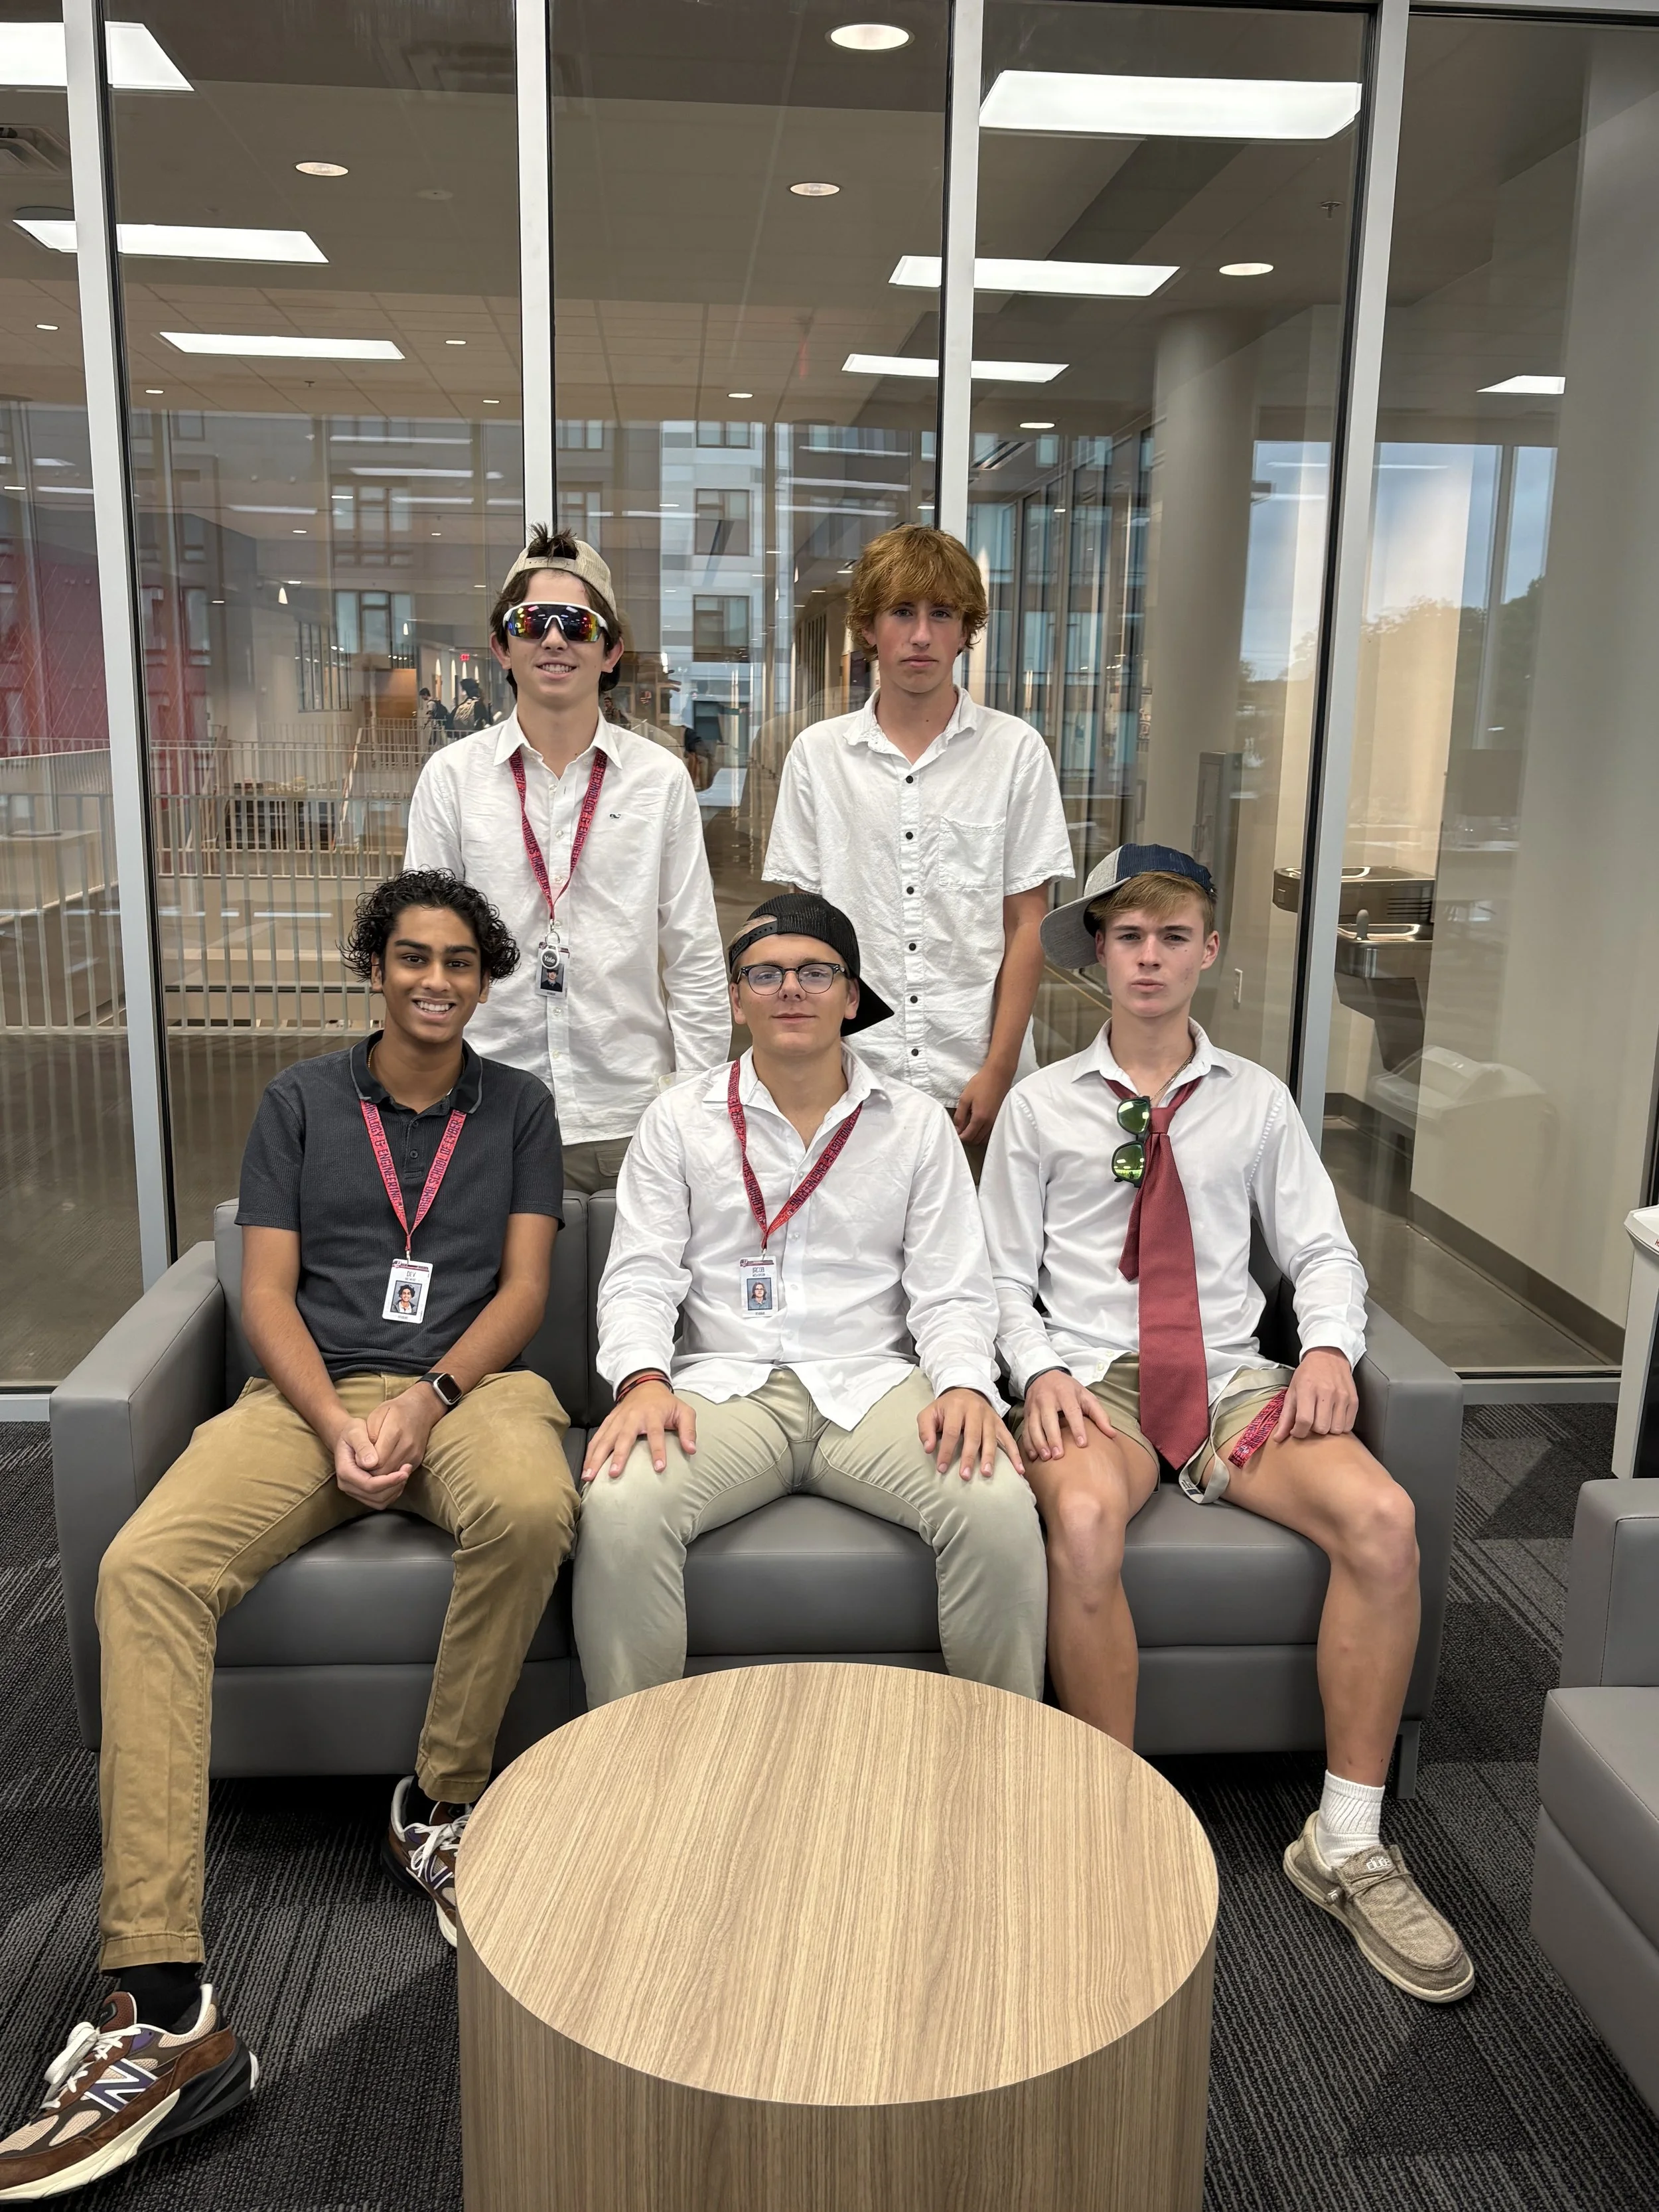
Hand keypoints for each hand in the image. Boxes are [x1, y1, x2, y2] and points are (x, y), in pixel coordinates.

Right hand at [331, 1407, 421, 1509]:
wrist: (346, 1438)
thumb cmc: (352, 1432)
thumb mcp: (355, 1432)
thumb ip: (363, 1446)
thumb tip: (371, 1463)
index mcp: (345, 1472)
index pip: (369, 1485)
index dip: (388, 1481)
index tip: (404, 1473)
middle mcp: (347, 1485)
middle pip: (375, 1497)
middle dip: (394, 1486)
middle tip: (408, 1470)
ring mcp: (354, 1491)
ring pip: (379, 1502)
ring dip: (395, 1491)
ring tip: (405, 1473)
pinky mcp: (361, 1493)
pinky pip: (379, 1500)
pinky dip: (392, 1492)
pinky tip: (399, 1478)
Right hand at [582, 1381, 697, 1482]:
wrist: (645, 1385)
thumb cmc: (666, 1403)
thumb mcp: (684, 1411)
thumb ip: (689, 1430)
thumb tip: (691, 1450)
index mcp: (653, 1414)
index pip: (656, 1433)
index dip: (657, 1450)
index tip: (659, 1468)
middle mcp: (632, 1417)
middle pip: (624, 1437)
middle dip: (618, 1456)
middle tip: (613, 1474)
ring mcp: (618, 1419)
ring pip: (605, 1439)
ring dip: (596, 1457)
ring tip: (589, 1475)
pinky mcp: (608, 1421)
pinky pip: (597, 1437)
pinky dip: (590, 1452)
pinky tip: (586, 1467)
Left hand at [918, 1387, 1022, 1480]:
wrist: (966, 1390)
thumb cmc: (945, 1408)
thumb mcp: (929, 1413)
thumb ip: (926, 1429)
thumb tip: (929, 1448)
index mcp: (956, 1407)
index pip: (952, 1432)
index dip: (946, 1451)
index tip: (942, 1468)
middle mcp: (975, 1410)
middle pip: (973, 1436)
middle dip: (969, 1457)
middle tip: (965, 1475)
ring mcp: (989, 1417)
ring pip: (991, 1438)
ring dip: (989, 1457)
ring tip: (986, 1474)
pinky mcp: (999, 1423)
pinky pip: (1008, 1439)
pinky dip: (1015, 1455)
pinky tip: (1019, 1469)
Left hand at [952, 1059, 1014, 1144]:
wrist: (999, 1074)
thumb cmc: (981, 1083)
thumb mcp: (965, 1098)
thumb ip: (960, 1115)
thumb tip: (957, 1129)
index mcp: (980, 1118)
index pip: (968, 1137)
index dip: (960, 1137)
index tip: (955, 1133)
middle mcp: (990, 1122)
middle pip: (976, 1140)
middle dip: (967, 1138)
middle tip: (960, 1130)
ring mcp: (997, 1121)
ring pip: (984, 1138)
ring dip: (975, 1137)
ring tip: (968, 1128)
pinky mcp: (1000, 1117)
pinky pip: (991, 1132)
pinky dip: (983, 1133)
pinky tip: (978, 1125)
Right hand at [1019, 1367, 1115, 1461]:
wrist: (1043, 1375)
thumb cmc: (1068, 1389)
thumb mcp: (1086, 1396)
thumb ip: (1099, 1415)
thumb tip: (1112, 1434)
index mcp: (1065, 1393)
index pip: (1072, 1411)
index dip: (1077, 1428)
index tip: (1082, 1444)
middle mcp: (1047, 1398)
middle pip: (1048, 1419)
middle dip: (1053, 1438)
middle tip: (1059, 1456)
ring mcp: (1034, 1406)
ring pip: (1034, 1426)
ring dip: (1039, 1443)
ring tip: (1046, 1457)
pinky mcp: (1026, 1413)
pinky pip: (1025, 1429)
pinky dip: (1028, 1443)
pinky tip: (1034, 1455)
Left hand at [1272, 1349, 1357, 1442]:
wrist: (1328, 1356)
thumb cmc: (1307, 1375)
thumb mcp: (1292, 1391)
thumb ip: (1285, 1416)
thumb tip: (1277, 1438)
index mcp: (1307, 1389)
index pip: (1304, 1421)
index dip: (1299, 1432)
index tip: (1297, 1430)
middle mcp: (1327, 1392)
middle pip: (1321, 1428)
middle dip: (1313, 1430)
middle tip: (1311, 1422)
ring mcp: (1342, 1396)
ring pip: (1336, 1430)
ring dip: (1328, 1429)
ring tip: (1323, 1419)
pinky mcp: (1354, 1400)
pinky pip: (1348, 1426)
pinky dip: (1340, 1426)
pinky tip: (1333, 1417)